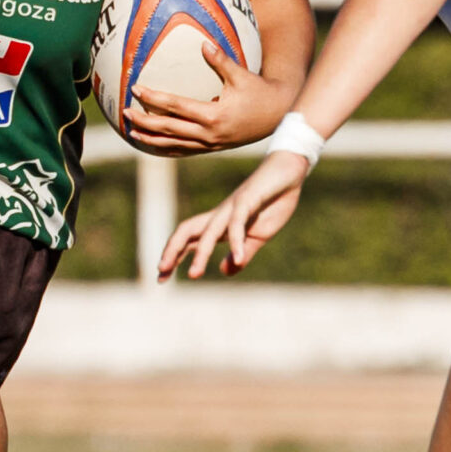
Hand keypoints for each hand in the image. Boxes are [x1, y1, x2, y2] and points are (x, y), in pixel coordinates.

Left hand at [123, 42, 288, 155]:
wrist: (278, 117)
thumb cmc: (260, 92)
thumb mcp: (242, 75)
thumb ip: (222, 60)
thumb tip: (203, 43)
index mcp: (213, 116)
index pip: (176, 107)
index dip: (154, 98)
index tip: (136, 89)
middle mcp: (209, 134)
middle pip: (169, 129)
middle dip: (145, 121)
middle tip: (125, 112)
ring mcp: (210, 144)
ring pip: (174, 144)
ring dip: (152, 138)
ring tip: (132, 132)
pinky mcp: (213, 148)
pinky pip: (185, 150)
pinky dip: (168, 147)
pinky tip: (155, 144)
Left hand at [156, 150, 312, 279]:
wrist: (289, 173)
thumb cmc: (272, 202)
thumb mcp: (258, 237)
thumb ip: (241, 254)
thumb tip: (225, 271)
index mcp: (219, 224)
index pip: (188, 241)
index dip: (173, 257)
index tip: (161, 278)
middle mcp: (219, 215)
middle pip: (186, 230)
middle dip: (172, 250)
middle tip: (161, 272)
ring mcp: (232, 206)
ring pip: (209, 231)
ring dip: (200, 254)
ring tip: (193, 275)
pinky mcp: (248, 200)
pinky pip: (237, 223)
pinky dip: (236, 242)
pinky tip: (238, 259)